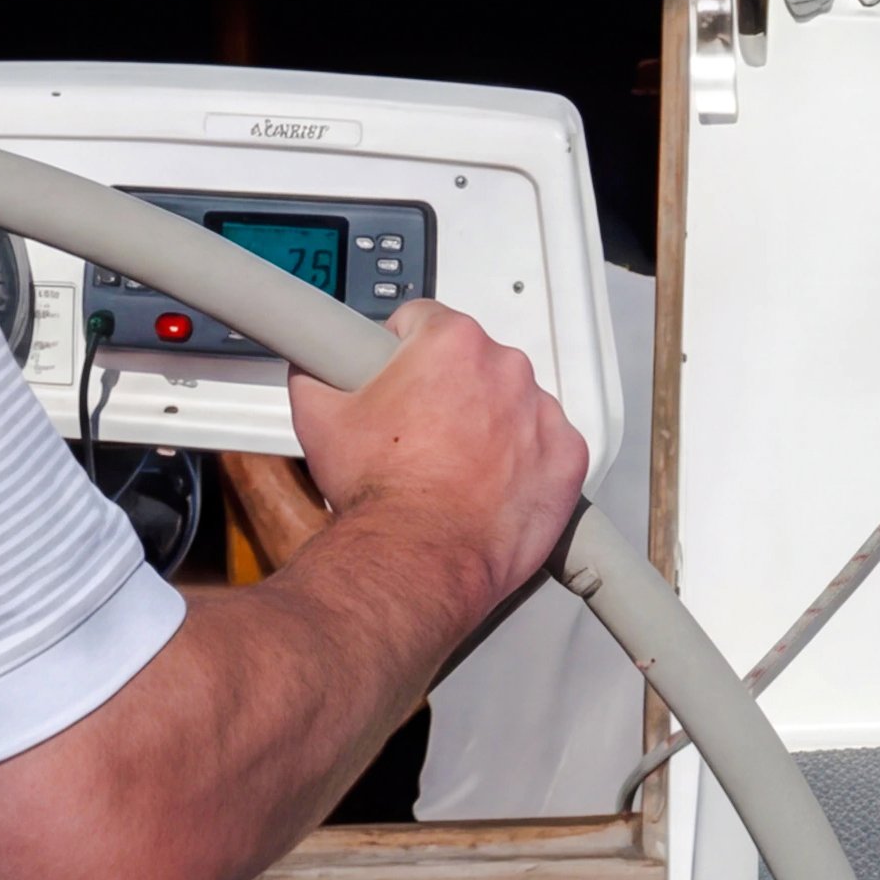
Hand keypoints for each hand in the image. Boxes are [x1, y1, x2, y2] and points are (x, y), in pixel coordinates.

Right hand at [282, 303, 588, 623]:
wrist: (417, 558)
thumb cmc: (379, 492)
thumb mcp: (319, 419)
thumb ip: (314, 374)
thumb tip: (312, 367)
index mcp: (452, 341)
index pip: (425, 321)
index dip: (401, 350)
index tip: (397, 378)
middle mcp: (506, 367)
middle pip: (474, 362)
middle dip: (449, 390)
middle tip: (420, 434)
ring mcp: (542, 413)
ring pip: (513, 403)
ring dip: (490, 426)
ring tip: (454, 467)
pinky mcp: (566, 458)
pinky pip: (547, 447)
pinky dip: (525, 464)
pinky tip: (490, 487)